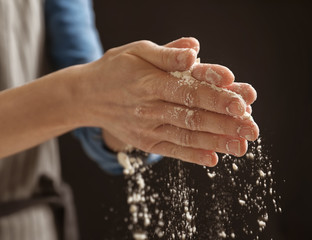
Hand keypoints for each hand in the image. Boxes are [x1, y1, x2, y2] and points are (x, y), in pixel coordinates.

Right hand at [77, 38, 258, 166]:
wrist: (87, 96)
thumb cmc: (115, 70)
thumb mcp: (137, 51)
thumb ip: (167, 53)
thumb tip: (195, 51)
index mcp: (149, 82)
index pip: (189, 90)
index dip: (217, 97)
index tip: (243, 102)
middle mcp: (149, 108)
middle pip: (193, 116)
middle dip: (225, 123)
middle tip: (253, 128)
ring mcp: (147, 128)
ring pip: (186, 136)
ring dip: (216, 142)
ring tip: (242, 147)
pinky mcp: (145, 142)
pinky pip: (171, 150)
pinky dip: (192, 156)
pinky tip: (213, 159)